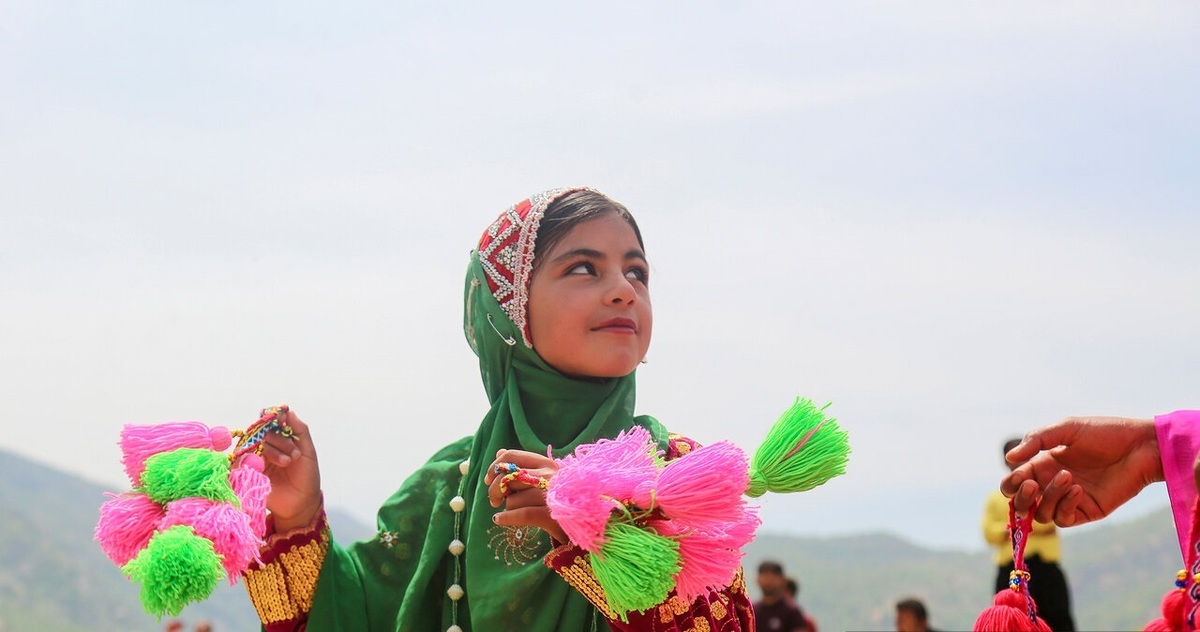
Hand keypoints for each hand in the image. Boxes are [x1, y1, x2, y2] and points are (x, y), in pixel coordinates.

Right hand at [259, 408, 321, 532]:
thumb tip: (288, 411)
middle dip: (280, 441)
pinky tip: (267, 464)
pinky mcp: (248, 474)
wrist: (302, 502)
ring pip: (254, 445)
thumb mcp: (308, 451)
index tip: (282, 420)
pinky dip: (254, 460)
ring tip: (288, 462)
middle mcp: (264, 448)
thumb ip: (299, 430)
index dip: (274, 420)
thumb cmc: (306, 476)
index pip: (269, 424)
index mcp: (278, 441)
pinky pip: (242, 461)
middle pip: (262, 434)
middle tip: (295, 455)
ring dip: (273, 451)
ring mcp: (255, 461)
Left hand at [483, 449, 566, 543]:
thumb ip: (520, 466)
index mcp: (547, 463)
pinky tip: (499, 520)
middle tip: (495, 501)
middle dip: (495, 490)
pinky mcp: (552, 515)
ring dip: (508, 508)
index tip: (488, 479)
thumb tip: (499, 453)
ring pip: (513, 499)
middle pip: (508, 477)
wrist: (584, 523)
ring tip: (516, 512)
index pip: (512, 456)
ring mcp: (552, 495)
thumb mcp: (541, 479)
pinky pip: (521, 514)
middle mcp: (550, 475)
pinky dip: (506, 518)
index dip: (494, 467)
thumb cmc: (558, 499)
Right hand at [1001, 416, 1160, 526]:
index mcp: (1043, 464)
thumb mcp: (1066, 428)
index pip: (1015, 483)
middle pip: (1022, 505)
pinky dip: (1065, 506)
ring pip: (1042, 514)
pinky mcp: (1087, 511)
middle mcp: (1052, 484)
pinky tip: (1078, 489)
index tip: (1022, 476)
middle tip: (1032, 484)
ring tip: (1068, 477)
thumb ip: (1036, 440)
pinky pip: (1064, 519)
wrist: (1141, 446)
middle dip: (1021, 498)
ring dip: (1048, 497)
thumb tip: (1009, 458)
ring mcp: (1069, 500)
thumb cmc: (1105, 433)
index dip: (1011, 484)